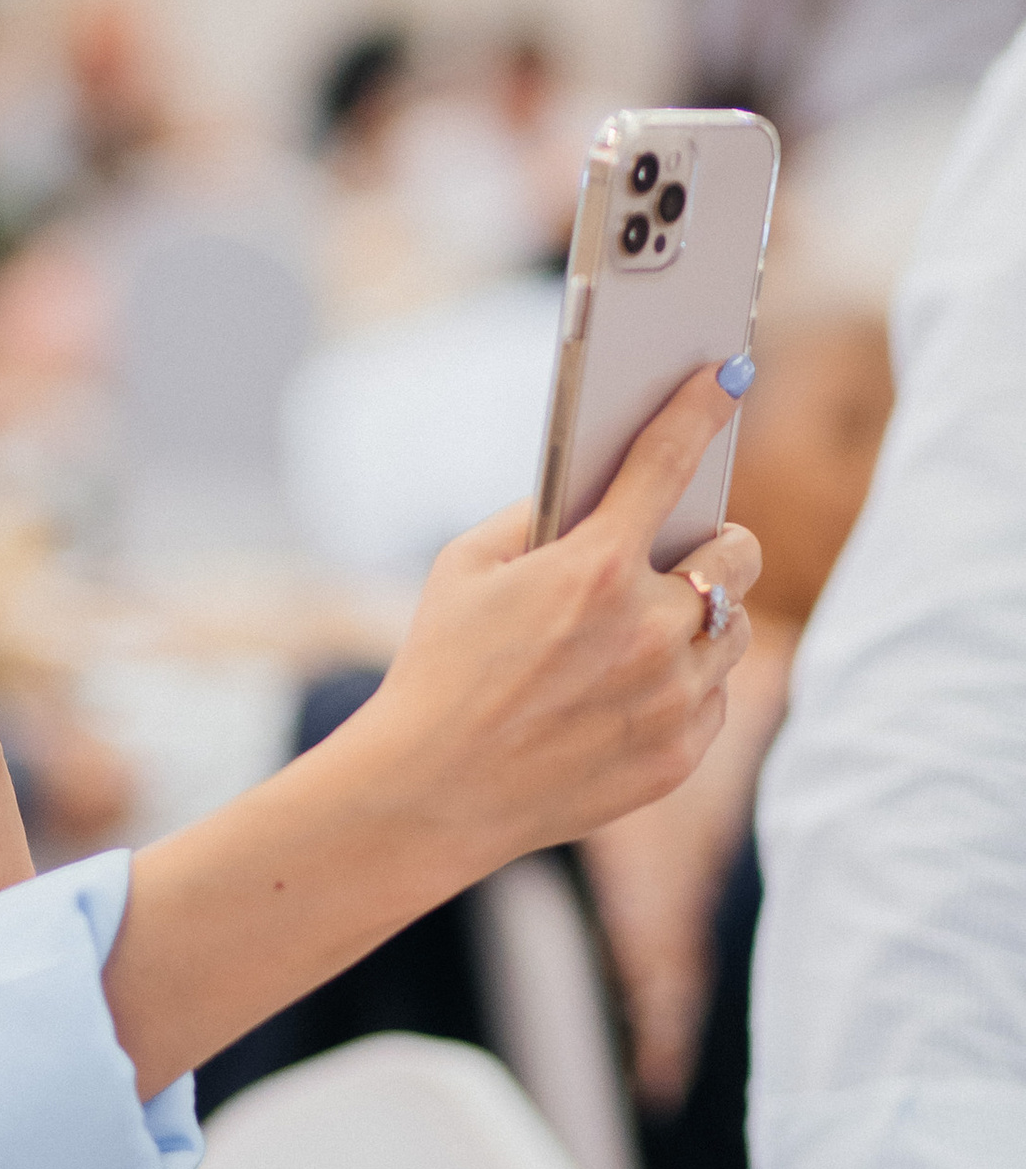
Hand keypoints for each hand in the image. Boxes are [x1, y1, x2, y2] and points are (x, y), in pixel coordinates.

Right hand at [356, 367, 761, 871]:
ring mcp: (672, 697)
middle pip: (738, 554)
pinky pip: (715, 695)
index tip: (728, 375)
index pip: (668, 462)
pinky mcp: (679, 753)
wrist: (430, 793)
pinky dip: (684, 684)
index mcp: (592, 569)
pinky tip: (632, 688)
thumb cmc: (439, 668)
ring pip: (736, 627)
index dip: (701, 409)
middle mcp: (649, 630)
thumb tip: (594, 493)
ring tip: (655, 624)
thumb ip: (536, 516)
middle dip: (714, 542)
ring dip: (704, 616)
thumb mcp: (464, 568)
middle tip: (685, 548)